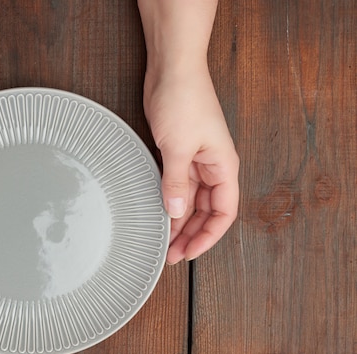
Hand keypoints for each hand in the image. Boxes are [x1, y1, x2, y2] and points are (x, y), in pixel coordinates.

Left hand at [144, 66, 238, 264]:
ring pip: (190, 202)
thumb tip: (176, 213)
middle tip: (171, 255)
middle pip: (207, 211)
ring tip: (163, 242)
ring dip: (178, 222)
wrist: (171, 69)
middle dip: (191, 234)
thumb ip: (176, 183)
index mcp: (223, 167)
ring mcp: (195, 162)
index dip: (209, 236)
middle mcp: (212, 167)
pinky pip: (177, 187)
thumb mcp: (179, 148)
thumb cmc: (184, 99)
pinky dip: (169, 203)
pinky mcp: (178, 155)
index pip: (224, 212)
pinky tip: (158, 216)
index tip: (190, 253)